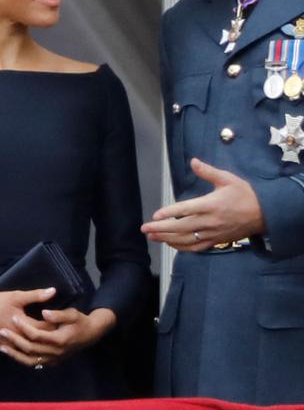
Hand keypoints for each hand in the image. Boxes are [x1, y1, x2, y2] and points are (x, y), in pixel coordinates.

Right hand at [0, 288, 57, 366]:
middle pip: (40, 342)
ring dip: (41, 349)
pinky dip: (29, 355)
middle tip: (63, 334)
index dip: (56, 326)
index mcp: (24, 325)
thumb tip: (53, 291)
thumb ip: (35, 295)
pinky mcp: (4, 349)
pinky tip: (37, 354)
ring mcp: (11, 346)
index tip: (65, 323)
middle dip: (51, 338)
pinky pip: (20, 356)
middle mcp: (19, 339)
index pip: (46, 329)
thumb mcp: (15, 296)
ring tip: (51, 345)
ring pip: (31, 353)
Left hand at [0, 307, 115, 367]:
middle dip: (15, 340)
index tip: (13, 318)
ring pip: (31, 360)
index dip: (23, 326)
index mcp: (59, 340)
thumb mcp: (72, 314)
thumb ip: (58, 314)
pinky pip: (35, 363)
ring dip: (15, 354)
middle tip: (1, 331)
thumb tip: (44, 313)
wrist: (91, 335)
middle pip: (30, 348)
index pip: (36, 335)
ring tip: (2, 347)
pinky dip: (22, 360)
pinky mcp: (52, 362)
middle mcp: (56, 352)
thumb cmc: (80, 322)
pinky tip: (13, 354)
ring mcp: (54, 359)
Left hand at [141, 158, 264, 251]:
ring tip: (151, 236)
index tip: (155, 216)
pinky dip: (181, 247)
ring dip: (167, 239)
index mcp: (211, 205)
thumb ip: (208, 172)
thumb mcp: (228, 179)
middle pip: (181, 227)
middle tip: (144, 229)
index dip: (169, 214)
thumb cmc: (245, 195)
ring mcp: (213, 233)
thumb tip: (193, 161)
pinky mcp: (217, 241)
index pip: (186, 210)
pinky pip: (196, 247)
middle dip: (161, 229)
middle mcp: (210, 221)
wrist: (265, 214)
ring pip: (186, 240)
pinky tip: (170, 244)